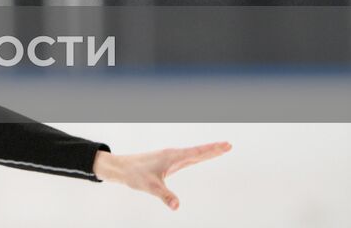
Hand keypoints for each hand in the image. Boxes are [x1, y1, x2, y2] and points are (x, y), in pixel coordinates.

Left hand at [93, 141, 231, 210]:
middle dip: (214, 148)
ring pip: (193, 153)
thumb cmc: (134, 175)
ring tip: (220, 148)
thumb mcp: (150, 187)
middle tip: (229, 145)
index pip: (196, 153)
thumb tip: (176, 206)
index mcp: (172, 157)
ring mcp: (170, 157)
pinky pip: (186, 157)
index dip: (211, 150)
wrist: (121, 167)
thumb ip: (164, 196)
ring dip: (206, 151)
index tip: (225, 145)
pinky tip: (200, 156)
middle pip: (197, 151)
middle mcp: (172, 154)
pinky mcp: (166, 161)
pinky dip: (197, 155)